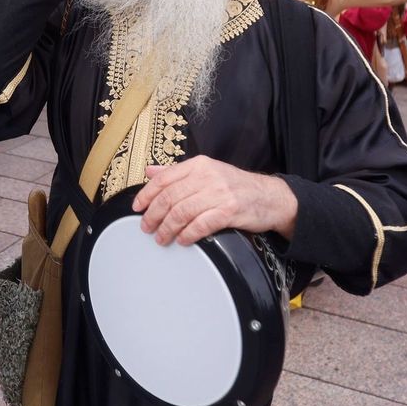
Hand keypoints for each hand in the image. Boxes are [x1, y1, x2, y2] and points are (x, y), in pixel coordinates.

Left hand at [132, 157, 297, 246]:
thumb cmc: (236, 187)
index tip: (137, 208)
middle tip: (146, 228)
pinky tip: (182, 240)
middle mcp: (207, 176)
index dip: (146, 195)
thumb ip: (178, 173)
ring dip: (167, 228)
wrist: (270, 197)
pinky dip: (188, 234)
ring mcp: (219, 193)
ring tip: (161, 238)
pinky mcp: (229, 211)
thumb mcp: (207, 172)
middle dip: (153, 215)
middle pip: (169, 197)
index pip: (164, 179)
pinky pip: (201, 224)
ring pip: (182, 212)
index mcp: (199, 165)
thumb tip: (151, 172)